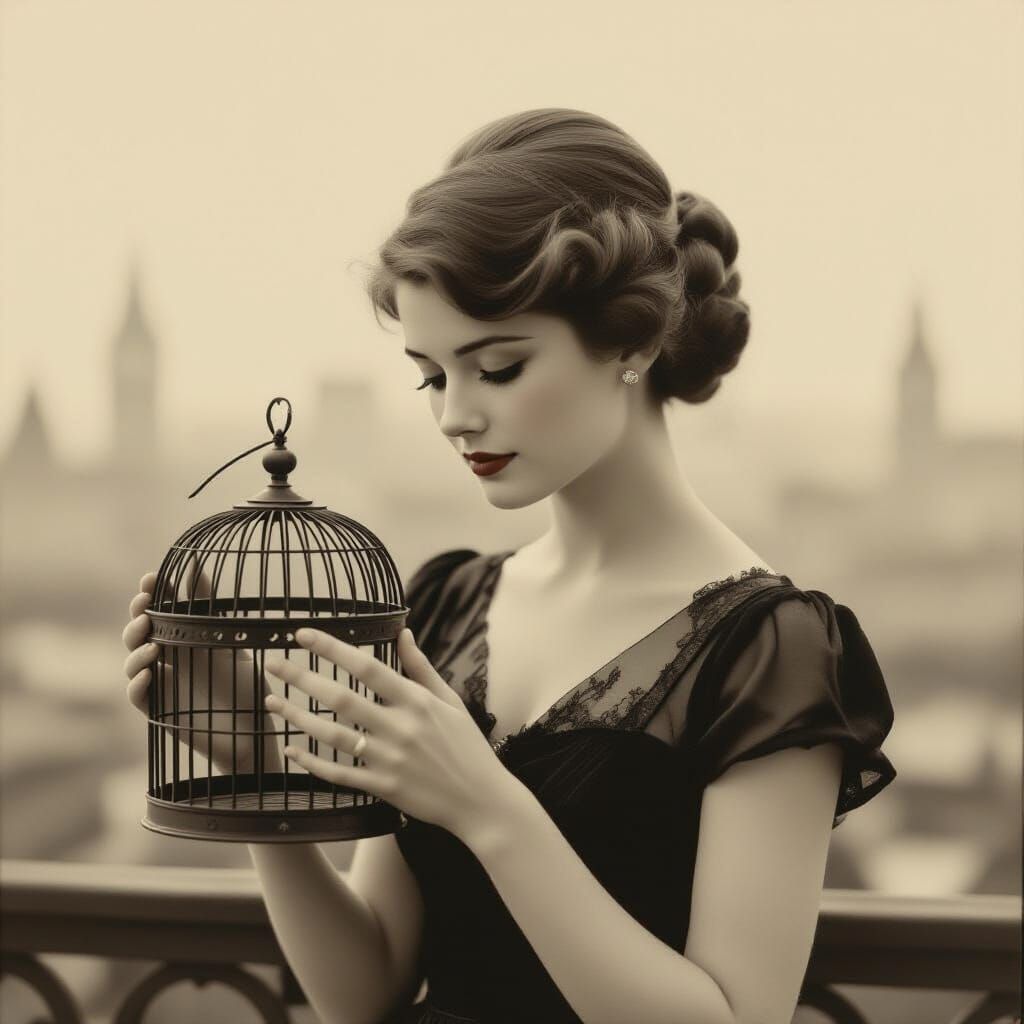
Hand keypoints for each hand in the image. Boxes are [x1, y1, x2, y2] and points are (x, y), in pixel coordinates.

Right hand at [122, 562, 280, 774]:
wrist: (253, 730)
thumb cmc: (244, 686)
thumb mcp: (229, 641)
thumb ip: (209, 609)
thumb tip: (197, 565)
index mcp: (183, 642)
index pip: (156, 612)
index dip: (148, 595)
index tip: (150, 577)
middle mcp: (167, 661)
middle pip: (136, 634)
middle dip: (136, 618)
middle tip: (144, 606)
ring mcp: (162, 686)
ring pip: (132, 663)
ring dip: (136, 650)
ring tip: (153, 643)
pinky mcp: (160, 711)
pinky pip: (138, 696)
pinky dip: (137, 684)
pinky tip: (149, 674)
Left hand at [262, 627, 517, 839]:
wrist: (481, 800)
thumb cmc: (467, 746)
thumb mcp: (450, 700)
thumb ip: (421, 667)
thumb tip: (403, 632)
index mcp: (416, 700)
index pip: (366, 666)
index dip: (332, 648)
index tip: (303, 634)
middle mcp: (400, 726)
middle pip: (341, 698)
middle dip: (302, 678)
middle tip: (273, 664)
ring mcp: (389, 759)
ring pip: (333, 735)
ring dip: (298, 717)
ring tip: (271, 702)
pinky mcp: (383, 787)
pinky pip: (339, 774)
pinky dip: (312, 762)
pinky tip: (291, 750)